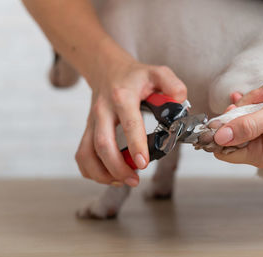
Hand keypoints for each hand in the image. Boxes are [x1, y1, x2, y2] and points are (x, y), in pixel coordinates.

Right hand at [75, 49, 186, 186]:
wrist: (107, 70)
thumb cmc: (135, 76)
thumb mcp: (158, 73)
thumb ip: (173, 84)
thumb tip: (180, 101)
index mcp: (123, 96)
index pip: (129, 122)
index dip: (135, 145)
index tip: (143, 163)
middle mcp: (103, 110)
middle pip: (103, 144)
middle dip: (117, 167)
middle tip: (135, 180)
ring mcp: (92, 121)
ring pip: (87, 153)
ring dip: (103, 173)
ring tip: (124, 181)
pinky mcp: (88, 130)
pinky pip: (82, 155)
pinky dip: (92, 171)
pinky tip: (111, 176)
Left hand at [214, 76, 262, 167]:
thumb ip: (246, 126)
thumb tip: (218, 137)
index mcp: (262, 153)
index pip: (222, 149)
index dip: (221, 128)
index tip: (234, 107)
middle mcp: (262, 149)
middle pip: (233, 128)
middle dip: (247, 105)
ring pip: (244, 115)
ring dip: (259, 96)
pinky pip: (255, 111)